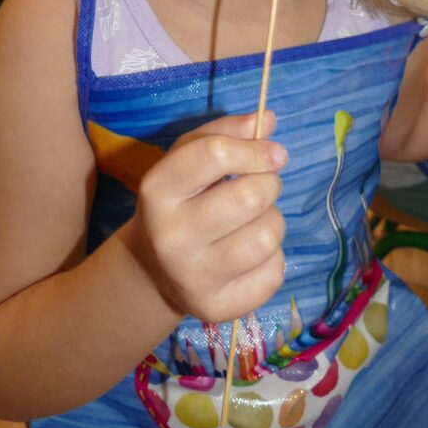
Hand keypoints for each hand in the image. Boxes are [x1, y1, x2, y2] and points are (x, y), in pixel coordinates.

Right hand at [132, 111, 286, 322]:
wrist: (152, 270)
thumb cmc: (180, 200)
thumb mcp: (186, 159)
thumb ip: (224, 133)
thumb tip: (269, 119)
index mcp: (158, 189)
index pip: (215, 154)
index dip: (254, 148)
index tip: (274, 152)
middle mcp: (170, 235)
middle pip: (250, 195)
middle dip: (268, 183)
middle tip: (261, 186)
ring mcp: (193, 277)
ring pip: (268, 235)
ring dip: (273, 220)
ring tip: (255, 220)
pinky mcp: (217, 308)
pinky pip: (274, 271)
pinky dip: (273, 257)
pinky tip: (251, 254)